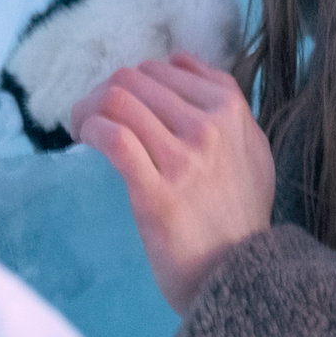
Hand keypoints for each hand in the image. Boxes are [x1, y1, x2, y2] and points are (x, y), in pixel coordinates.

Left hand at [71, 52, 275, 315]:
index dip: (133, 82)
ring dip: (89, 109)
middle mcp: (209, 127)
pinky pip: (114, 138)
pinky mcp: (156, 192)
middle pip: (134, 80)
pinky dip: (90, 129)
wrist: (240, 277)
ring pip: (118, 99)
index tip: (120, 105)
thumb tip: (180, 60)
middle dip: (104, 92)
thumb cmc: (241, 215)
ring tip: (82, 129)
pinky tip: (84, 140)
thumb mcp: (253, 150)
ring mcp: (184, 159)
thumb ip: (228, 102)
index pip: (164, 68)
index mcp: (231, 110)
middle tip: (92, 118)